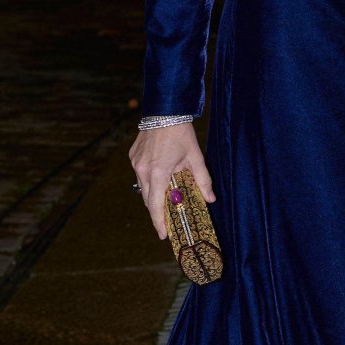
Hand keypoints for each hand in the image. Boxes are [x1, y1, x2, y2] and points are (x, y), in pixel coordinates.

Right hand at [128, 124, 213, 240]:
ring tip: (166, 197)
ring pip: (142, 187)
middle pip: (148, 199)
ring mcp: (135, 163)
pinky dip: (149, 180)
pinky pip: (140, 174)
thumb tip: (211, 198)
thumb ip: (203, 180)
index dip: (159, 222)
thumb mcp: (195, 157)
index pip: (156, 205)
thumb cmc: (181, 133)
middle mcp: (142, 170)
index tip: (163, 235)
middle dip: (157, 210)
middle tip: (167, 219)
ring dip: (153, 194)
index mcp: (158, 173)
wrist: (165, 110)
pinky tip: (160, 176)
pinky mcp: (133, 156)